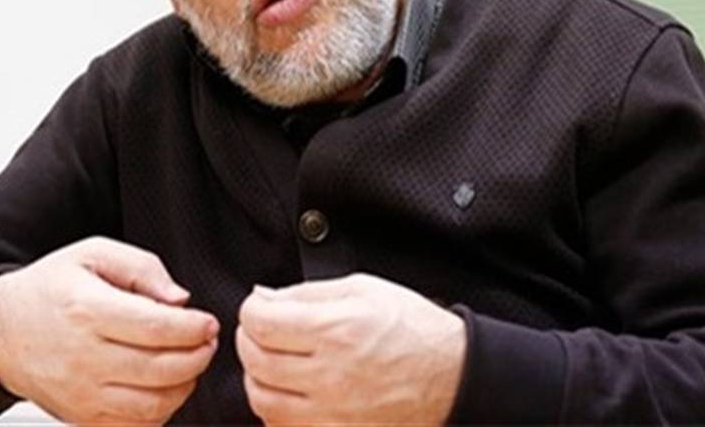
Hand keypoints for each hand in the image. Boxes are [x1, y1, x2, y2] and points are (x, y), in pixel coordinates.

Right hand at [0, 236, 218, 423]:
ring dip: (185, 385)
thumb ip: (142, 268)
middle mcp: (83, 358)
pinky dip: (161, 411)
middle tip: (206, 341)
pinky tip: (164, 386)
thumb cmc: (49, 289)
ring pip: (154, 404)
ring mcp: (81, 395)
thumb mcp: (92, 254)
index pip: (157, 328)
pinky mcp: (82, 418)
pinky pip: (136, 426)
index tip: (207, 322)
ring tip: (189, 362)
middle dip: (198, 356)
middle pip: (162, 369)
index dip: (194, 328)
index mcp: (87, 310)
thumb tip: (179, 300)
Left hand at [236, 273, 465, 424]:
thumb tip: (264, 297)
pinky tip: (290, 392)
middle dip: (250, 341)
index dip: (251, 311)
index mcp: (336, 331)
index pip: (260, 323)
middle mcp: (330, 376)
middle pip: (255, 361)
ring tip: (274, 362)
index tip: (259, 308)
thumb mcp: (363, 290)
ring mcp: (333, 414)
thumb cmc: (413, 330)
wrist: (453, 377)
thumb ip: (306, 293)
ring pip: (262, 399)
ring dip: (258, 377)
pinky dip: (276, 410)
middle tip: (263, 331)